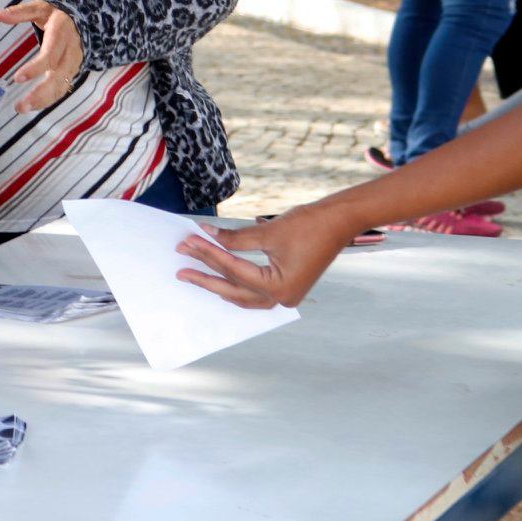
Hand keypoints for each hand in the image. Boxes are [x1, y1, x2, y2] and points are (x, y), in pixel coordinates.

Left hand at [0, 0, 83, 113]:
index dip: (36, 68)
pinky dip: (48, 100)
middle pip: (58, 76)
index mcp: (62, 33)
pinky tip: (32, 106)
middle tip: (20, 106)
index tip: (18, 78)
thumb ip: (20, 12)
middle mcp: (70, 51)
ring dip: (43, 101)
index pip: (50, 53)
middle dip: (40, 93)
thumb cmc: (58, 15)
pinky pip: (62, 89)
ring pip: (61, 87)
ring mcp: (73, 65)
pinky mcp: (72, 73)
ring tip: (22, 109)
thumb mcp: (41, 7)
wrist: (85, 21)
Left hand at [174, 206, 354, 308]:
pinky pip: (254, 292)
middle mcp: (282, 298)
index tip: (187, 242)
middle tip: (181, 269)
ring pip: (243, 296)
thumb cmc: (309, 224)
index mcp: (277, 287)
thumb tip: (206, 235)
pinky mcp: (287, 289)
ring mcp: (286, 296)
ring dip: (219, 283)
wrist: (340, 222)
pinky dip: (236, 284)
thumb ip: (235, 238)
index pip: (232, 270)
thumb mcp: (268, 232)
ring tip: (195, 274)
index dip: (207, 254)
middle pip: (233, 290)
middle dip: (205, 277)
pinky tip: (220, 277)